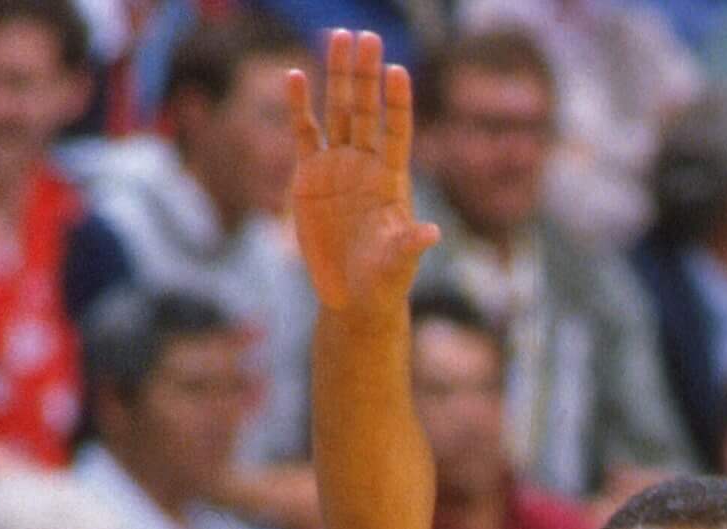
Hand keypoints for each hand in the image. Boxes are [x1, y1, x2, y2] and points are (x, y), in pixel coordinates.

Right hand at [287, 31, 439, 313]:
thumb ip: (410, 244)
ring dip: (337, 75)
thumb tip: (431, 234)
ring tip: (339, 36)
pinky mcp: (310, 174)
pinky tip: (296, 75)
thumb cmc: (384, 280)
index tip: (398, 71)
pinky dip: (299, 105)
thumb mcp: (399, 263)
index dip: (397, 103)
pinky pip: (304, 132)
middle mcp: (366, 164)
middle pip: (366, 109)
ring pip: (338, 111)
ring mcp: (338, 165)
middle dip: (365, 74)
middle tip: (366, 36)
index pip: (397, 131)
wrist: (354, 295)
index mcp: (392, 179)